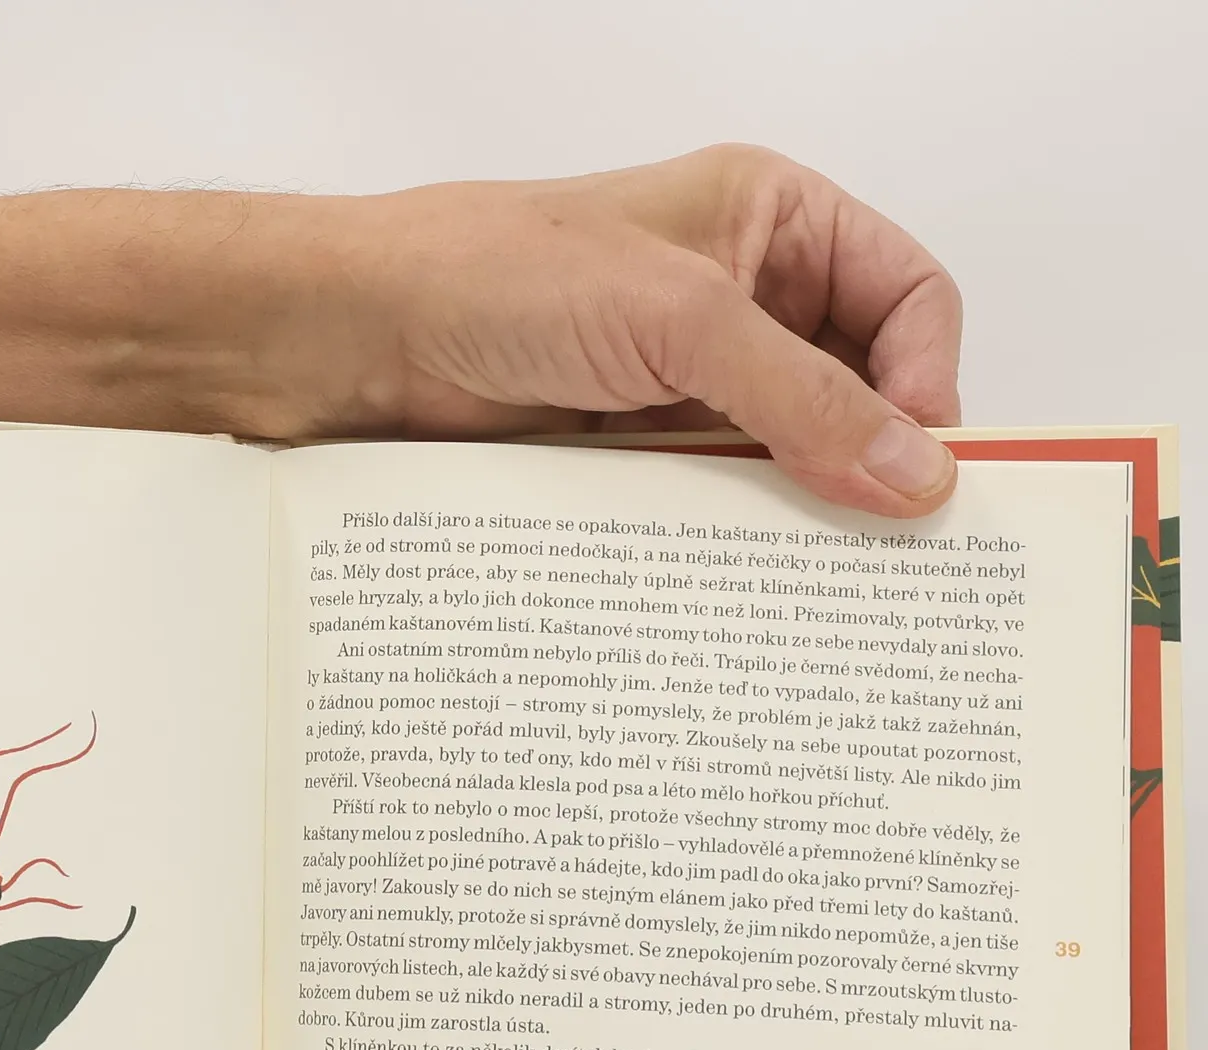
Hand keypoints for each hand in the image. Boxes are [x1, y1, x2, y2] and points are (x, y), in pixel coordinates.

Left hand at [306, 145, 961, 517]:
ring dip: (802, 512)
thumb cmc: (500, 276)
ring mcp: (682, 383)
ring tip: (823, 582)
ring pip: (783, 457)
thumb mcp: (680, 321)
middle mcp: (736, 299)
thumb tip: (915, 472)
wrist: (363, 342)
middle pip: (855, 388)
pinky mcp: (632, 452)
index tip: (921, 463)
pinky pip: (712, 503)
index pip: (905, 296)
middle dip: (875, 459)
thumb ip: (804, 398)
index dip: (927, 376)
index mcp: (768, 221)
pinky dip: (734, 542)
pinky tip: (744, 587)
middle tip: (893, 547)